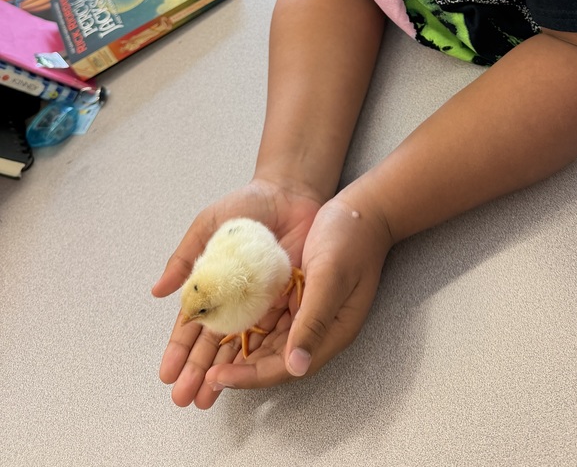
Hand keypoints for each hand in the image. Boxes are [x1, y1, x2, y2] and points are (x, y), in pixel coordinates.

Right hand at [153, 179, 321, 408]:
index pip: (192, 324)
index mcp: (212, 283)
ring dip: (223, 372)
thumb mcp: (209, 224)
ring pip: (239, 346)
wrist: (290, 191)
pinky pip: (273, 333)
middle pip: (213, 343)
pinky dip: (259, 355)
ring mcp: (261, 303)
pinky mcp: (287, 301)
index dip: (178, 350)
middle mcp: (235, 299)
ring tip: (207, 396)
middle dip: (196, 371)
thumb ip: (185, 257)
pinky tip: (247, 376)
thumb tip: (157, 291)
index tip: (166, 374)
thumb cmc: (247, 205)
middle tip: (183, 397)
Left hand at [200, 193, 392, 395]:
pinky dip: (245, 325)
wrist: (363, 209)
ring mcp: (306, 311)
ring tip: (204, 364)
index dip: (249, 376)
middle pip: (272, 360)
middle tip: (199, 381)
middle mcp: (317, 328)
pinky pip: (268, 318)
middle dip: (237, 373)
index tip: (216, 377)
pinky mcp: (298, 294)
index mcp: (331, 332)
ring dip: (237, 354)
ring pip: (266, 342)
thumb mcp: (331, 277)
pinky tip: (222, 328)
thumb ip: (314, 321)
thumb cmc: (352, 239)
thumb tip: (296, 367)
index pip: (284, 367)